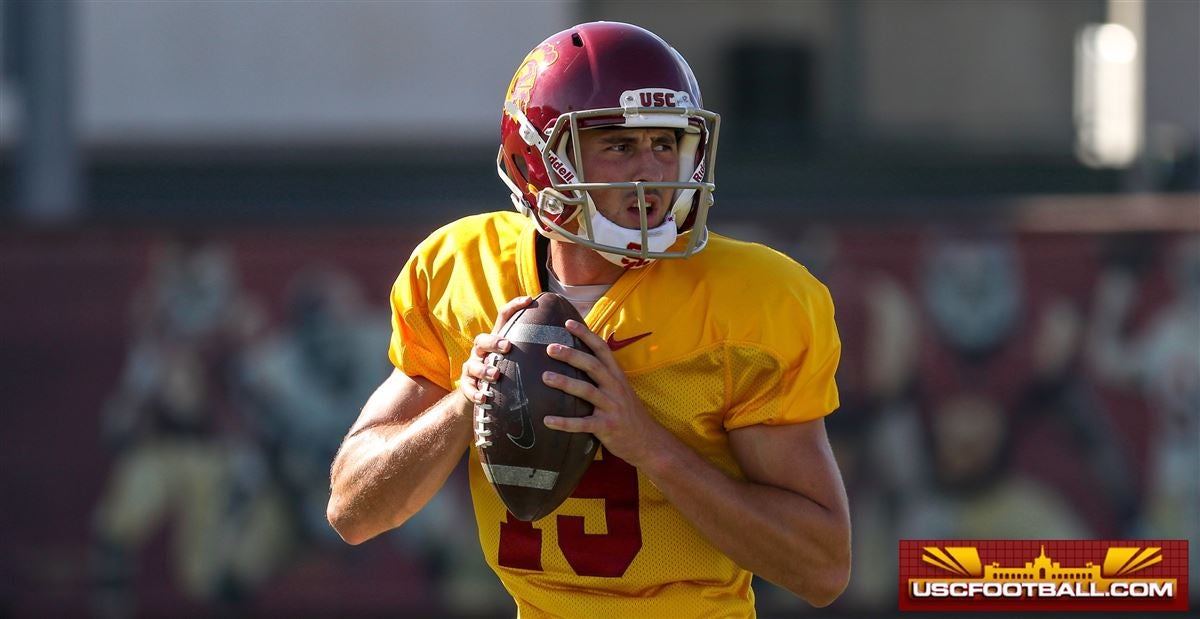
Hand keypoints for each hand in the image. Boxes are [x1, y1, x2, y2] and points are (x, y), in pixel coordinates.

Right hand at [459, 296, 532, 405]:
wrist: (480, 395)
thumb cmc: (507, 374)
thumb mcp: (519, 359)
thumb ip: (535, 350)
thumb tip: (568, 340)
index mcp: (497, 340)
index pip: (504, 317)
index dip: (515, 305)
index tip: (530, 299)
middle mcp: (482, 351)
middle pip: (482, 339)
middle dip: (494, 342)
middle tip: (507, 346)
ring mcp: (472, 368)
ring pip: (473, 365)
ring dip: (484, 369)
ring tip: (496, 375)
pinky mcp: (467, 386)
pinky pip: (467, 388)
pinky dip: (474, 392)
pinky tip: (483, 397)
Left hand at [541, 319, 669, 468]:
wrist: (648, 441)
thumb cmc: (628, 413)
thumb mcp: (620, 390)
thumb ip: (604, 376)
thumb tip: (579, 359)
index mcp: (617, 376)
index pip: (602, 349)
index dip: (586, 335)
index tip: (567, 323)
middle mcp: (615, 388)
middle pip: (592, 365)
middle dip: (571, 355)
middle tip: (550, 348)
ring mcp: (612, 407)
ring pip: (586, 391)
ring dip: (565, 382)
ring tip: (545, 376)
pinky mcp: (607, 427)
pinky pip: (583, 424)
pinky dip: (564, 422)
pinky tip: (547, 421)